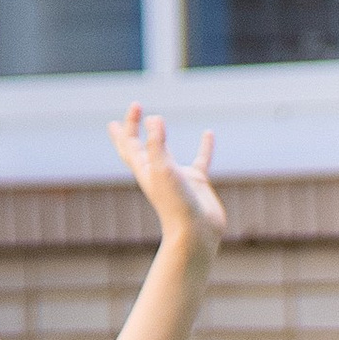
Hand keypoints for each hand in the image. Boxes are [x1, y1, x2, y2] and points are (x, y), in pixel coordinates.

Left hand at [109, 105, 224, 249]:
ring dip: (162, 138)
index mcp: (144, 171)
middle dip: (134, 130)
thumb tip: (153, 118)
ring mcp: (177, 177)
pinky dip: (205, 146)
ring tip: (160, 124)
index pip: (130, 143)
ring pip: (167, 152)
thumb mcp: (162, 169)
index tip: (136, 106)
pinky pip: (201, 160)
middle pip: (140, 147)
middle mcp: (158, 173)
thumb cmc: (176, 204)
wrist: (196, 233)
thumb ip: (156, 143)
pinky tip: (208, 134)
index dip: (129, 125)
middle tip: (134, 112)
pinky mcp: (197, 183)